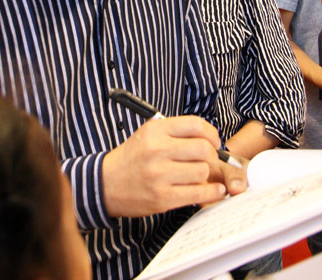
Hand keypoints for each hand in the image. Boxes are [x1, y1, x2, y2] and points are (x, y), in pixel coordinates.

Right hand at [101, 116, 246, 217]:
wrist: (106, 183)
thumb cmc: (132, 158)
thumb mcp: (148, 134)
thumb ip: (176, 132)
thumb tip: (209, 138)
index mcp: (155, 130)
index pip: (195, 124)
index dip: (211, 133)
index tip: (214, 141)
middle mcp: (157, 150)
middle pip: (203, 148)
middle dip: (211, 154)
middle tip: (208, 159)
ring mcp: (160, 175)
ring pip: (202, 171)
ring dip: (205, 174)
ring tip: (198, 175)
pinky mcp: (162, 198)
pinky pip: (198, 193)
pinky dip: (212, 192)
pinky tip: (214, 189)